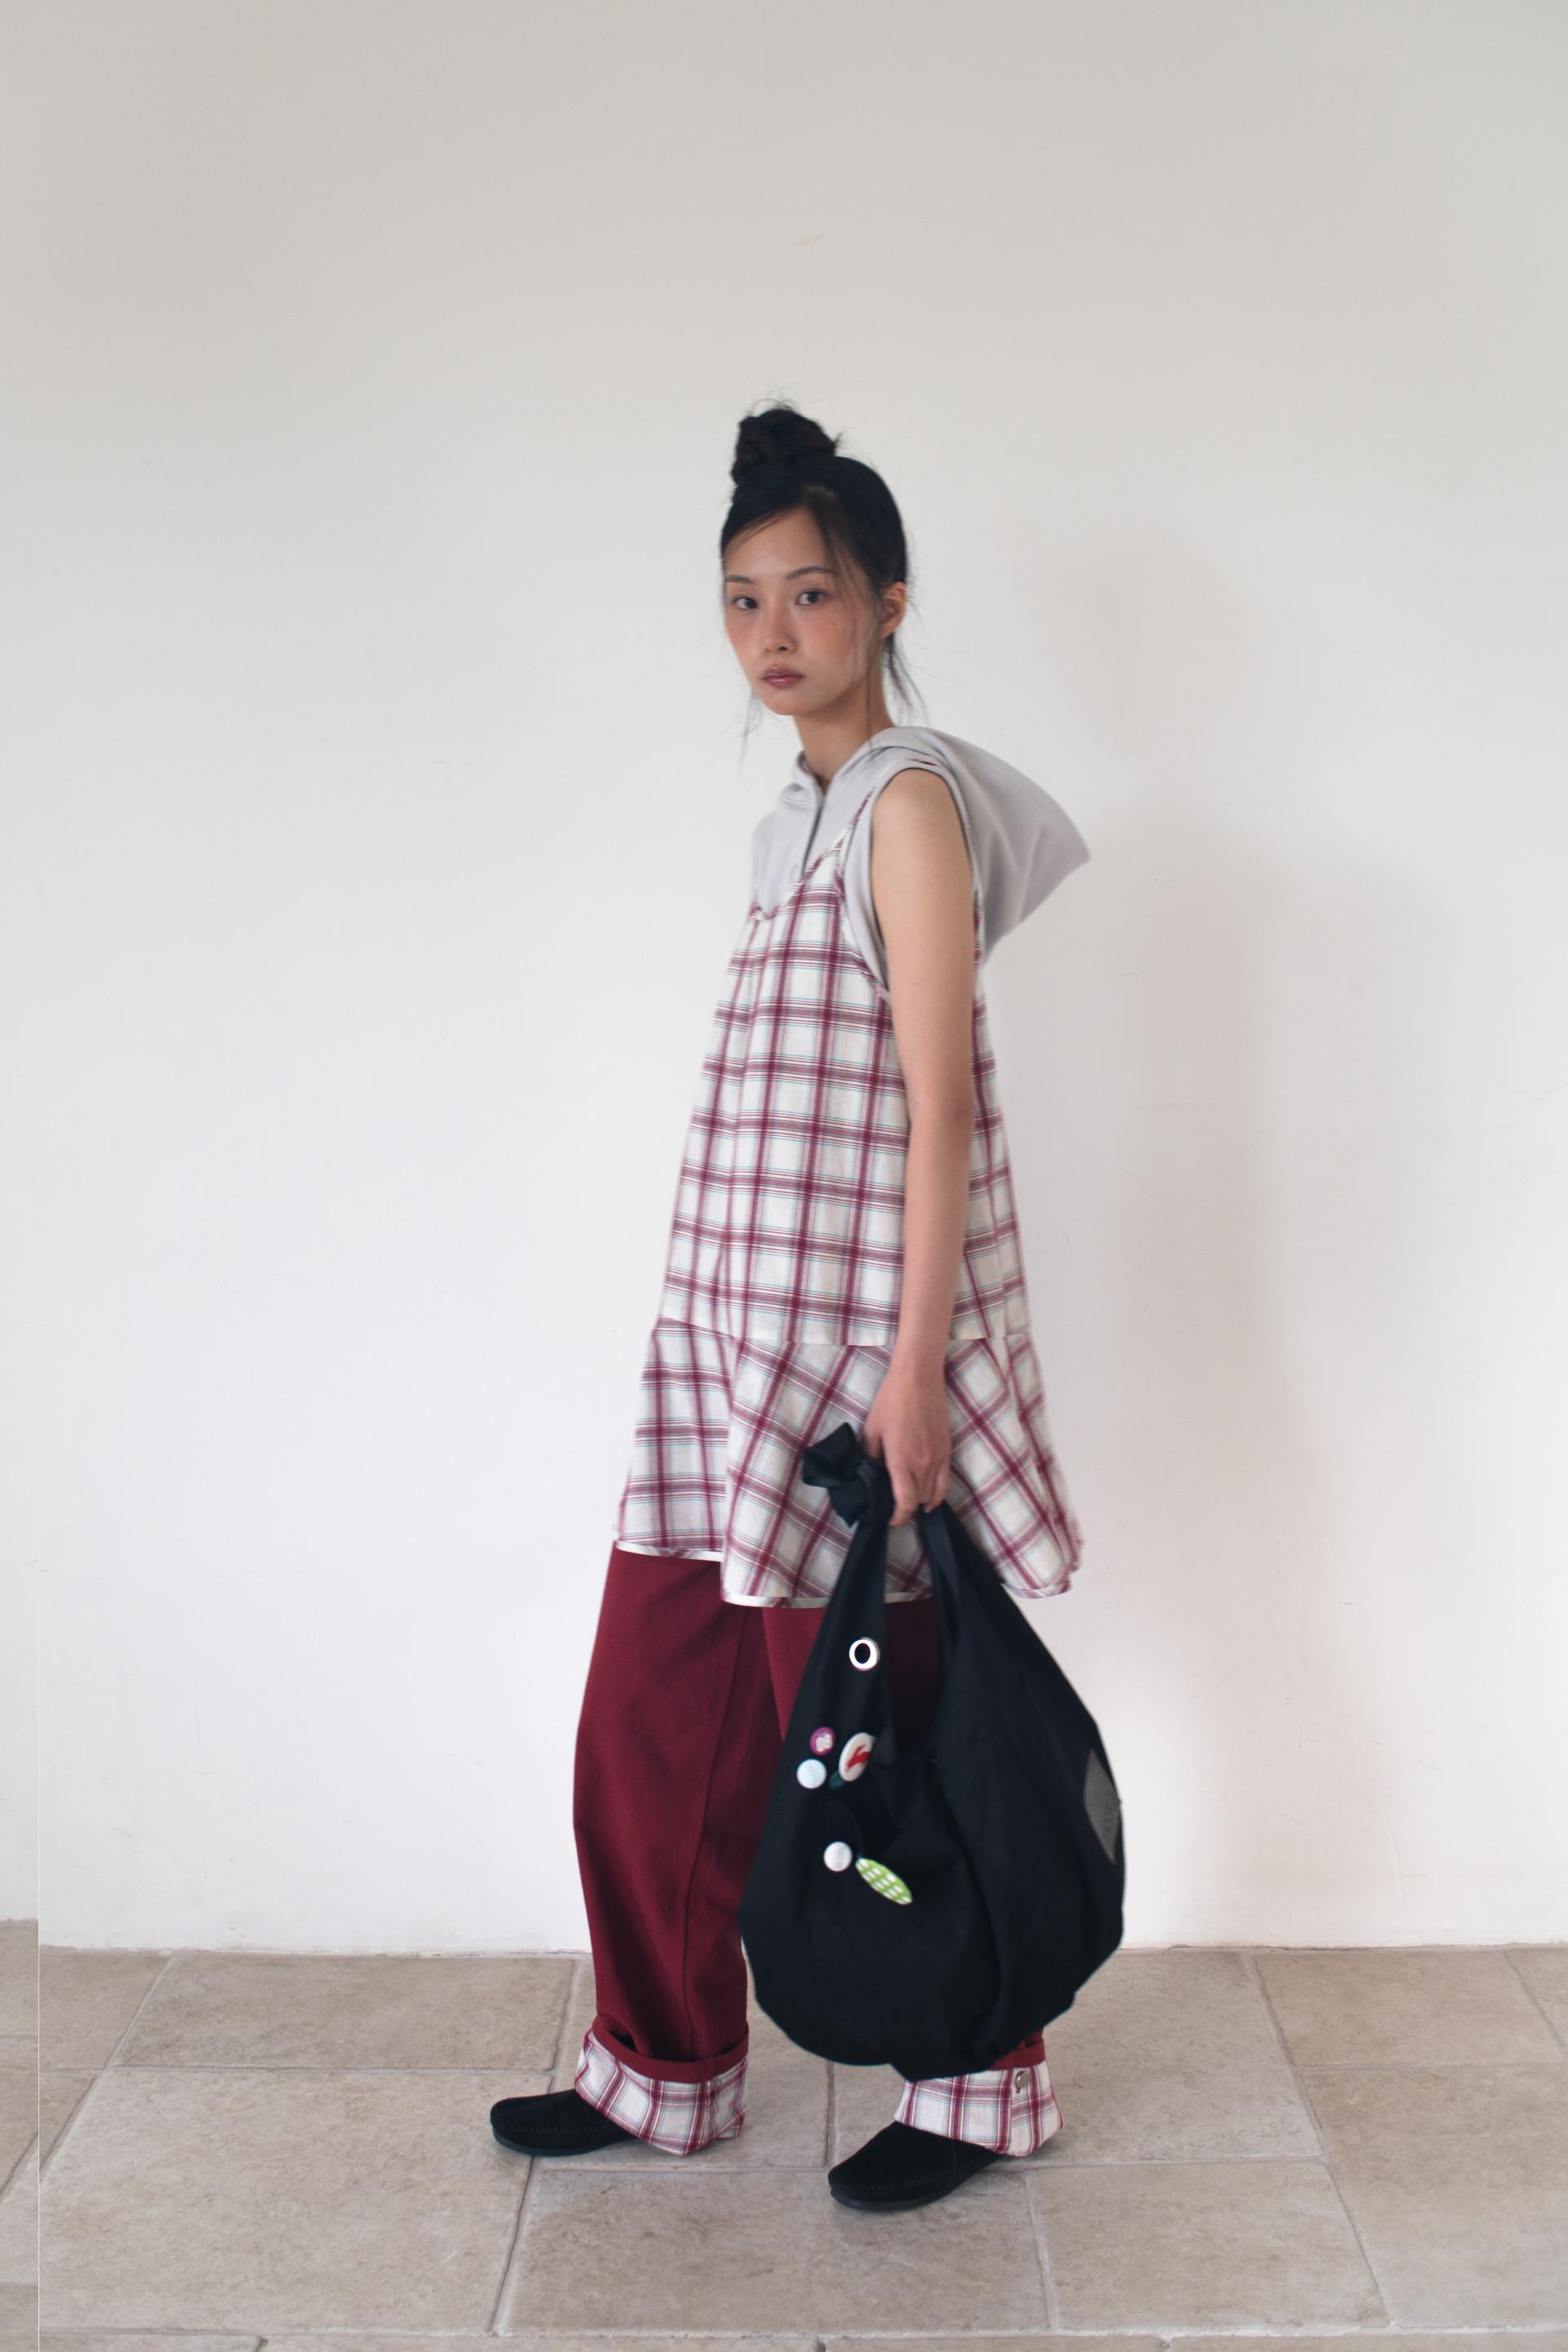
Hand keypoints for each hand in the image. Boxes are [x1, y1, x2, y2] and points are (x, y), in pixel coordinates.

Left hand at [861, 1356, 950, 1526]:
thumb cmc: (892, 1401)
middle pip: (920, 1500)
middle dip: (907, 1510)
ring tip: (911, 1505)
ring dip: (922, 1502)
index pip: (905, 1503)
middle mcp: (924, 1464)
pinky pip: (945, 1479)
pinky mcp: (947, 1448)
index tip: (889, 1519)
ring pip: (935, 1493)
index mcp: (903, 1461)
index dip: (898, 1516)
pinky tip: (930, 1496)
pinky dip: (938, 1492)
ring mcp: (939, 1457)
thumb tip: (871, 1474)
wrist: (918, 1377)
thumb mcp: (872, 1430)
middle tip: (894, 1509)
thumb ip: (871, 1457)